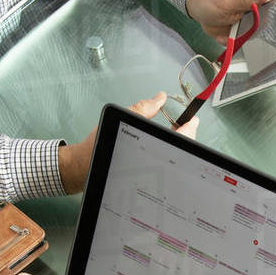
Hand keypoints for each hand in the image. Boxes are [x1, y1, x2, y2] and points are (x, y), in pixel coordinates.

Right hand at [56, 94, 199, 192]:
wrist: (82, 168)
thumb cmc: (99, 147)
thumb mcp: (121, 119)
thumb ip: (143, 108)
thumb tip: (160, 97)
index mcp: (152, 149)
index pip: (181, 139)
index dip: (190, 129)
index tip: (194, 120)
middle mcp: (154, 164)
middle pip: (181, 150)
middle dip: (187, 137)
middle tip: (188, 125)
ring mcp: (151, 172)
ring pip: (173, 158)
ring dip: (178, 145)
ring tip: (178, 133)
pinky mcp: (146, 177)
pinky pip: (164, 163)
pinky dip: (169, 152)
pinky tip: (166, 145)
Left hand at [185, 0, 272, 41]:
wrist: (198, 8)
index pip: (272, 1)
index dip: (272, 10)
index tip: (261, 17)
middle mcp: (254, 7)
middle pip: (266, 21)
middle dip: (253, 28)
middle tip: (240, 25)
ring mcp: (248, 20)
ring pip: (254, 34)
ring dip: (240, 36)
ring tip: (228, 29)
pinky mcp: (242, 31)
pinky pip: (242, 40)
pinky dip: (232, 41)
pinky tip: (223, 34)